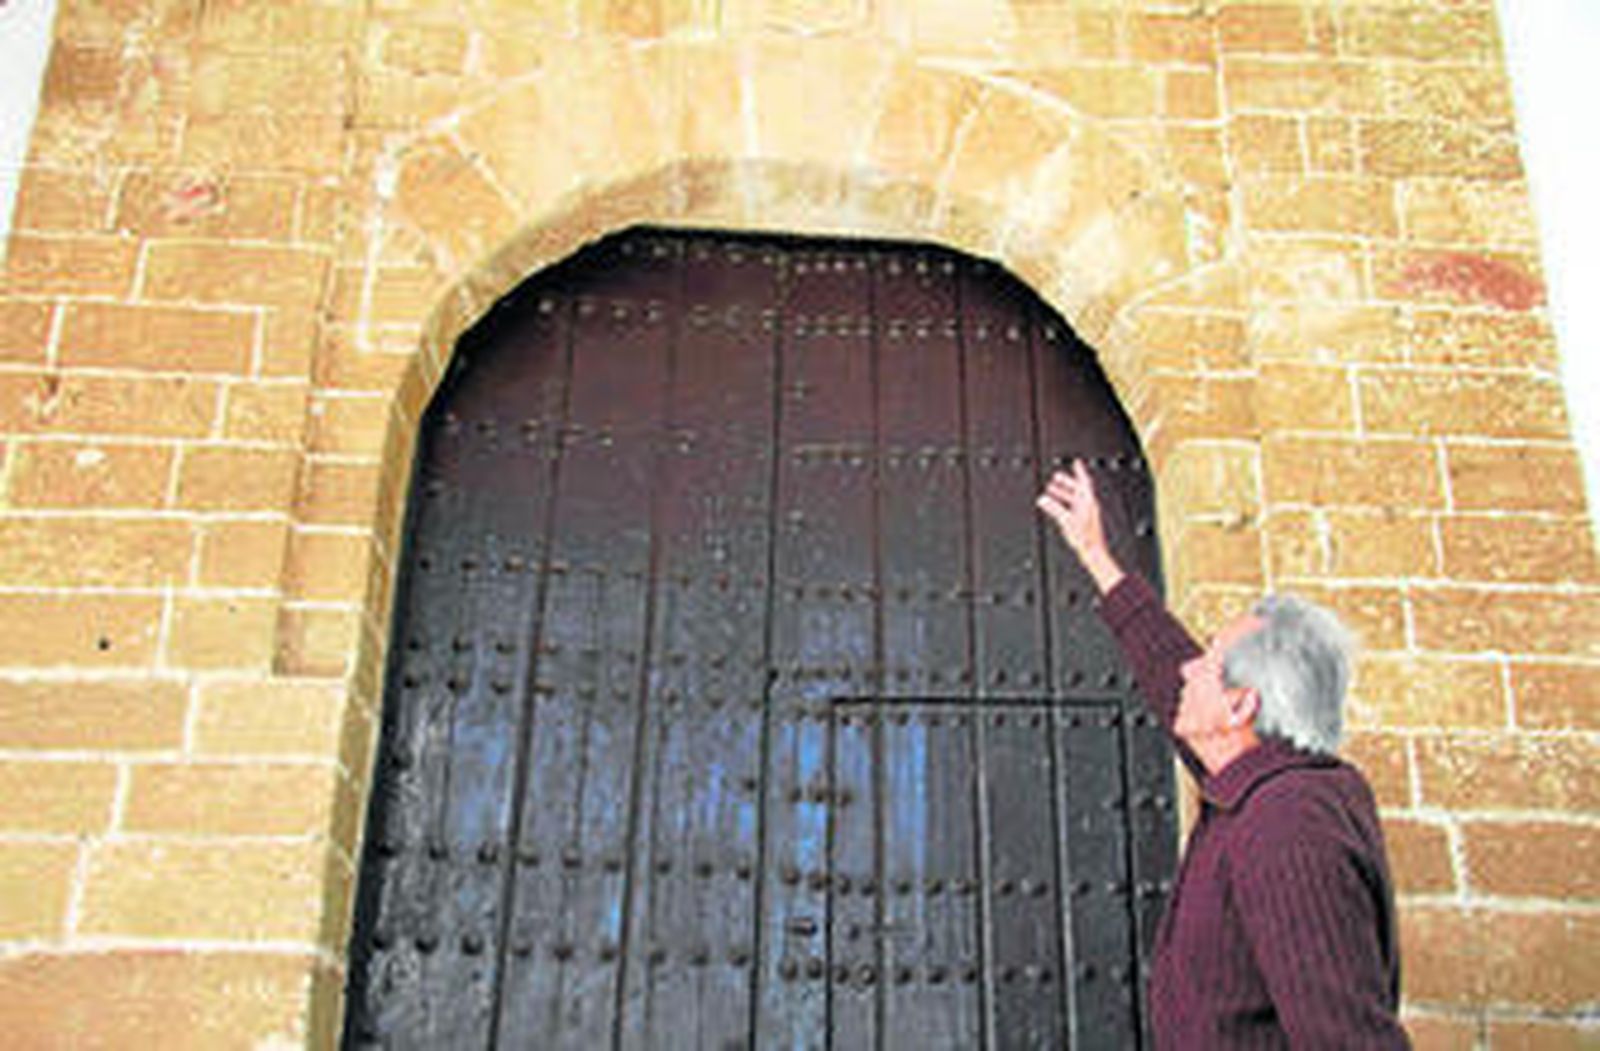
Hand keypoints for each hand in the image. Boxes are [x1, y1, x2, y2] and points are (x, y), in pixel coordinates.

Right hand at [1035, 458, 1123, 592]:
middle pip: (1077, 489)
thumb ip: (1054, 509)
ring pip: (1074, 499)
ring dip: (1063, 493)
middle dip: (1066, 482)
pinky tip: (1057, 506)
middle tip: (1056, 477)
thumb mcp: (1067, 521)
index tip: (1076, 463)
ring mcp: (1086, 514)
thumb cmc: (1086, 538)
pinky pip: (1072, 507)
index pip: (1084, 482)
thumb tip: (1044, 500)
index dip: (1080, 471)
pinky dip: (1064, 504)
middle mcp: (1088, 506)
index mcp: (1088, 502)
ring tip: (1052, 490)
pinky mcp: (1083, 521)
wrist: (1093, 552)